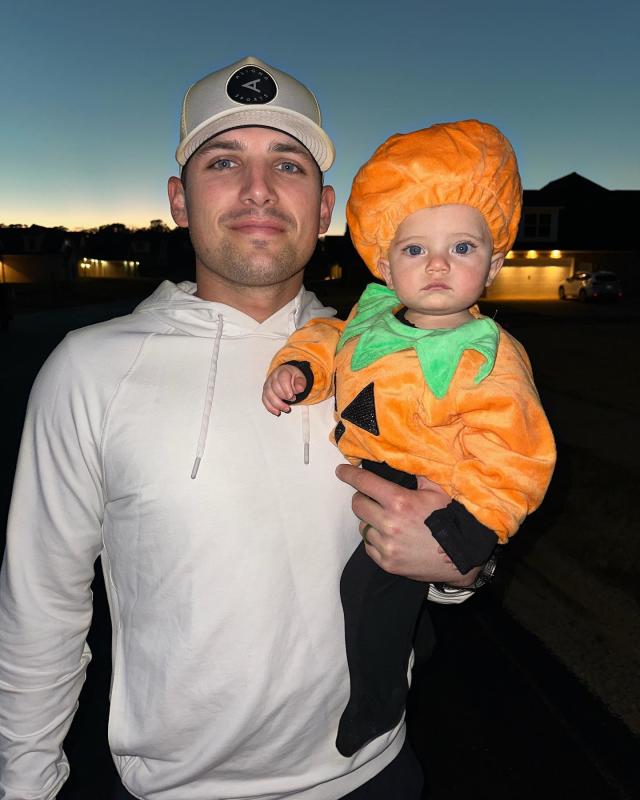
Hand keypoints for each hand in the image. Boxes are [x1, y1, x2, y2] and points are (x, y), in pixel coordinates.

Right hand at [262, 365, 306, 414]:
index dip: (286, 389)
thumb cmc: (292, 377)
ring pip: (268, 395)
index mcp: (282, 372)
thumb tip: (300, 388)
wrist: (286, 375)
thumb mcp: (300, 377)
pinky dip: (270, 408)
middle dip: (283, 397)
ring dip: (277, 404)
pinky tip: (277, 412)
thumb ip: (300, 383)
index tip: (291, 396)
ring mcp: (268, 385)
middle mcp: (273, 378)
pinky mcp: (265, 392)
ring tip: (286, 408)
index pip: (282, 379)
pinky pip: (265, 400)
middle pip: (274, 388)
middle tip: (292, 400)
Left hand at [336, 463, 480, 584]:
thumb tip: (402, 458)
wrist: (462, 556)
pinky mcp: (388, 564)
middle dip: (362, 498)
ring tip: (388, 521)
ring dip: (370, 521)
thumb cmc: (451, 519)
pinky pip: (369, 547)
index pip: (364, 482)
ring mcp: (387, 546)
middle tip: (372, 498)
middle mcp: (389, 524)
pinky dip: (375, 541)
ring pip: (363, 527)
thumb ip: (417, 474)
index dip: (349, 475)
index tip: (341, 472)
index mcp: (399, 502)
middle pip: (357, 505)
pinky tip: (391, 538)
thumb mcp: (437, 490)